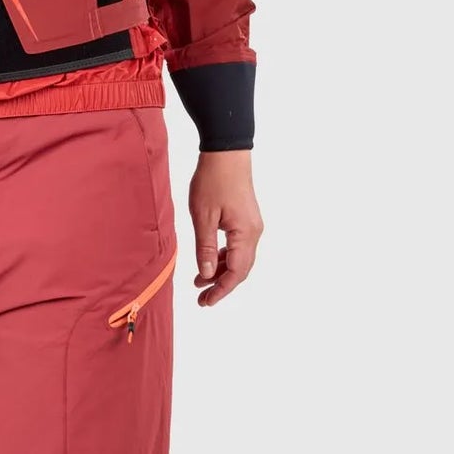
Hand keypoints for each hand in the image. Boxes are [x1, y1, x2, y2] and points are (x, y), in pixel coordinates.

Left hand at [189, 150, 262, 305]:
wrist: (226, 151)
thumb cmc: (213, 180)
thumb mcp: (203, 216)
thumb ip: (205, 247)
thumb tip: (206, 275)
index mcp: (246, 234)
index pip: (236, 273)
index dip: (221, 290)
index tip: (205, 303)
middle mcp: (254, 233)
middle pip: (241, 269)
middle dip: (221, 285)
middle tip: (201, 299)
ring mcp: (252, 225)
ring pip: (239, 258)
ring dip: (221, 271)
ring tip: (199, 281)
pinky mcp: (247, 218)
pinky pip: (238, 245)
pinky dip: (224, 256)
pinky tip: (209, 260)